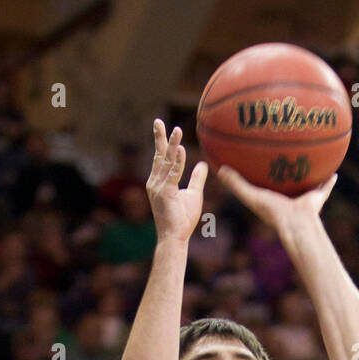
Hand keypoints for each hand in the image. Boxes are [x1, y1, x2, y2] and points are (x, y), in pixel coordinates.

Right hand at [146, 120, 207, 242]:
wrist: (175, 238)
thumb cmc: (183, 220)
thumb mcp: (193, 195)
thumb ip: (197, 179)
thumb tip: (203, 164)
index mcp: (159, 182)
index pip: (161, 158)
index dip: (163, 143)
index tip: (162, 128)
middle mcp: (155, 182)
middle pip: (158, 156)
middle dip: (159, 138)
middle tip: (157, 121)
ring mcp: (158, 188)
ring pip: (166, 162)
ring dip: (172, 146)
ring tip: (177, 130)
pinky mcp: (164, 194)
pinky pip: (172, 174)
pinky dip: (177, 162)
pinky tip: (182, 150)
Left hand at [216, 166, 337, 233]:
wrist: (296, 224)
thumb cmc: (273, 213)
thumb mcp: (252, 196)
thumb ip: (236, 184)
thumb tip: (220, 169)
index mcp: (273, 197)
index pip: (266, 182)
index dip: (262, 172)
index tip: (259, 158)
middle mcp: (289, 198)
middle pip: (287, 180)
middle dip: (287, 169)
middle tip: (286, 155)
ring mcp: (304, 198)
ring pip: (307, 182)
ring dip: (309, 172)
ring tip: (311, 157)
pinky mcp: (317, 198)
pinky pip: (324, 186)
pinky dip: (329, 180)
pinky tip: (333, 169)